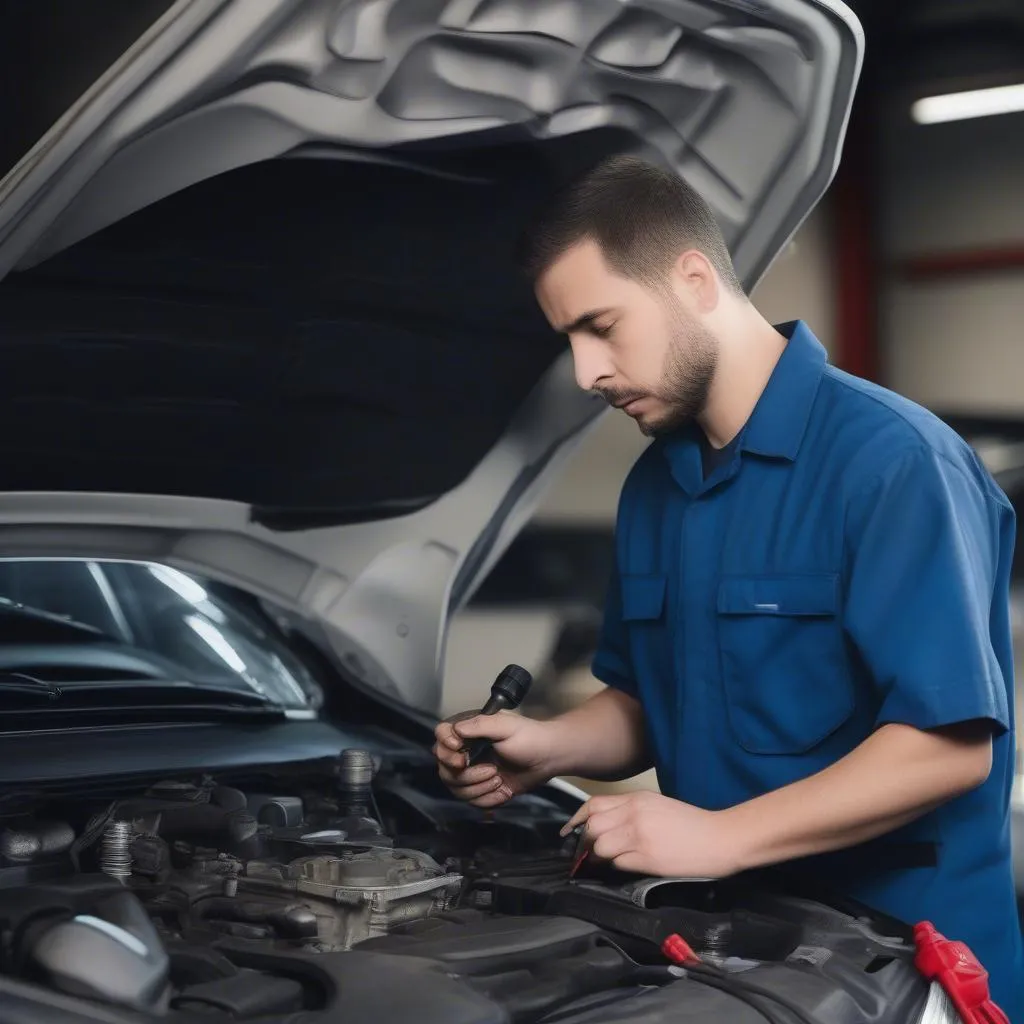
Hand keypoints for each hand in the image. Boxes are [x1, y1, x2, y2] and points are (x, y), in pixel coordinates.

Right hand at [433, 709, 554, 807]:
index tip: (460, 750)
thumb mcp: (505, 726)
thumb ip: (480, 725)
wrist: (548, 758)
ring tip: (499, 778)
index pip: (441, 736)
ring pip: (457, 788)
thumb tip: (456, 729)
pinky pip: (472, 801)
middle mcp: (466, 751)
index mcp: (469, 732)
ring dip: (478, 788)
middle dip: (467, 775)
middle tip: (492, 770)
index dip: (445, 747)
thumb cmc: (529, 737)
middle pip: (444, 769)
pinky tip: (503, 790)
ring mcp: (473, 772)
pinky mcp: (483, 789)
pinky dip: (488, 799)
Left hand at [560, 790, 741, 877]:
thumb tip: (609, 824)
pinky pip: (618, 864)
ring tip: (608, 862)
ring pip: (601, 846)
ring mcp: (640, 836)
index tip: (572, 831)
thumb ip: (632, 810)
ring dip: (600, 857)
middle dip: (587, 841)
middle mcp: (634, 814)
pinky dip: (617, 868)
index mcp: (637, 798)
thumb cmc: (693, 824)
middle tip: (592, 852)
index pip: (594, 805)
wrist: (721, 837)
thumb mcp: (659, 805)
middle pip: (592, 826)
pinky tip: (626, 868)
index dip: (578, 819)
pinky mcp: (648, 858)